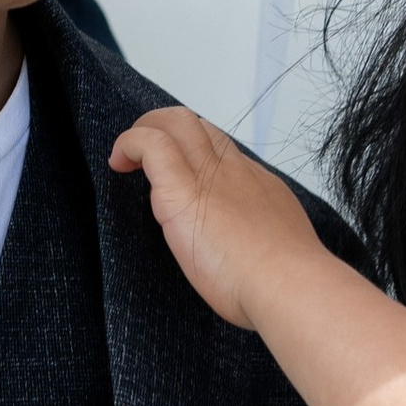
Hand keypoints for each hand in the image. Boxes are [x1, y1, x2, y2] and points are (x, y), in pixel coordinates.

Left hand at [109, 107, 317, 332]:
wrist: (286, 284)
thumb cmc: (284, 283)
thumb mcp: (280, 250)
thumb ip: (260, 242)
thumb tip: (245, 253)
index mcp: (258, 187)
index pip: (224, 154)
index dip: (198, 156)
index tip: (184, 177)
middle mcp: (234, 171)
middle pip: (201, 126)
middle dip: (169, 129)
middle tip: (146, 157)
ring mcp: (207, 176)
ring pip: (178, 122)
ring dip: (148, 129)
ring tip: (127, 156)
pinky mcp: (180, 189)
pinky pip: (150, 144)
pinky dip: (130, 143)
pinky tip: (119, 161)